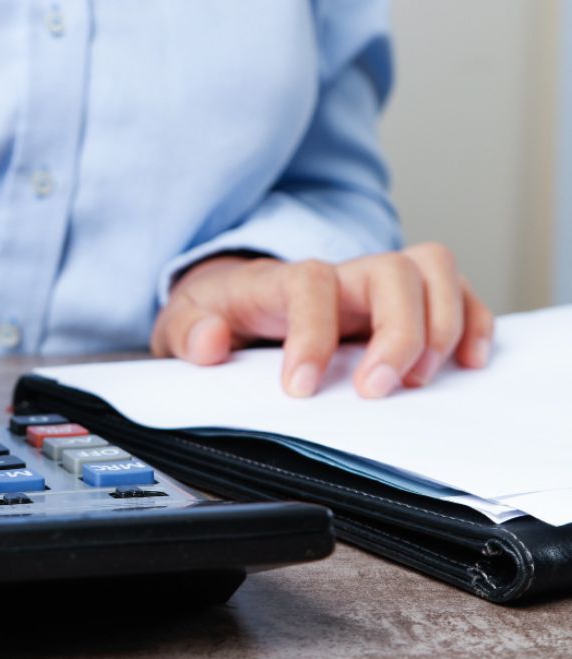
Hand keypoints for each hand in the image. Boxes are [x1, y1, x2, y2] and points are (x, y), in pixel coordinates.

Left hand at [150, 244, 493, 397]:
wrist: (234, 296)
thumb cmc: (218, 311)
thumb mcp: (184, 322)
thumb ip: (189, 332)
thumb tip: (209, 342)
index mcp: (282, 281)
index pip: (309, 286)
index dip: (311, 335)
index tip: (298, 388)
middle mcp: (338, 275)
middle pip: (392, 271)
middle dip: (398, 332)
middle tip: (377, 389)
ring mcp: (373, 285)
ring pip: (432, 269)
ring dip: (441, 324)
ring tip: (420, 378)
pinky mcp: (401, 302)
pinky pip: (455, 291)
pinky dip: (472, 321)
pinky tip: (464, 361)